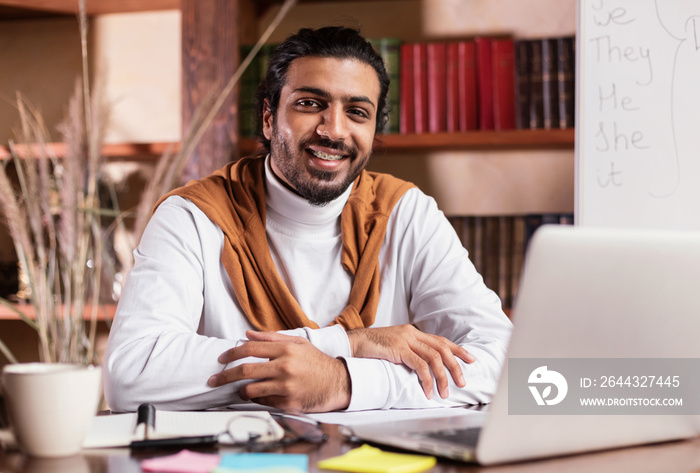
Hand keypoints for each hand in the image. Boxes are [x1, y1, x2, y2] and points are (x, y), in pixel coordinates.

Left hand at [208, 330, 350, 412]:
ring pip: (250, 390)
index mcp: (285, 350)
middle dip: (225, 376)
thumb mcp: (298, 344)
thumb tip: (247, 335)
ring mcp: (286, 386)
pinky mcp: (289, 403)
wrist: (338, 383)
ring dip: (241, 391)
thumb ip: (272, 338)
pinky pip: (264, 402)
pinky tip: (260, 396)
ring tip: (240, 390)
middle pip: (245, 370)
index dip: (231, 354)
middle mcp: (284, 367)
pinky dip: (258, 399)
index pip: (250, 349)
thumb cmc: (317, 362)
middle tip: (214, 380)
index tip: (221, 359)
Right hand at [346, 324, 474, 398]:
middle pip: (442, 348)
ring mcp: (405, 340)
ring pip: (434, 357)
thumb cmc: (371, 348)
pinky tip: (427, 391)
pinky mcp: (398, 349)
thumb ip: (408, 351)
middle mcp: (412, 333)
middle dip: (455, 366)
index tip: (470, 360)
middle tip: (462, 381)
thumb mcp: (393, 347)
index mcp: (412, 331)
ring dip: (442, 377)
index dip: (457, 350)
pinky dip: (426, 379)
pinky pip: (419, 365)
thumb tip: (422, 366)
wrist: (352, 343)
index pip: (440, 340)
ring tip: (445, 393)